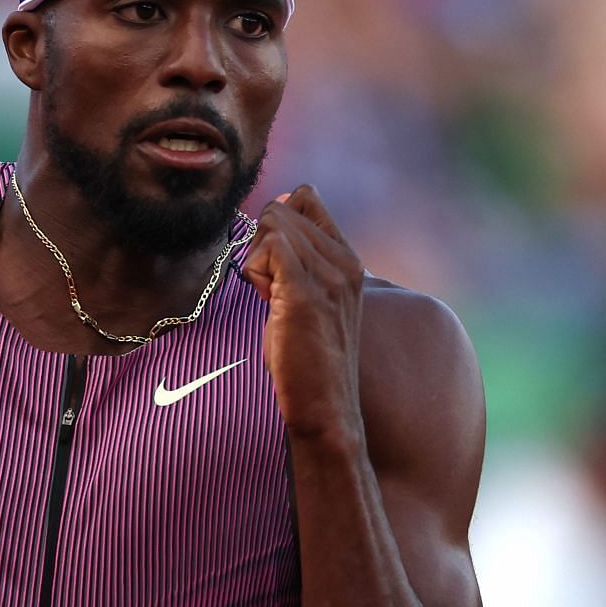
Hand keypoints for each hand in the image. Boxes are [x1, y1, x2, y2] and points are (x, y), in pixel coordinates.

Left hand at [238, 185, 365, 440]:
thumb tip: (278, 205)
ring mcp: (330, 276)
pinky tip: (268, 302)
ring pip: (272, 226)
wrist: (326, 409)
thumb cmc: (308, 361)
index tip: (276, 264)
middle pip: (281, 210)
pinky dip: (255, 272)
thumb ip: (296, 257)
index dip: (277, 223)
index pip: (307, 198)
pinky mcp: (307, 293)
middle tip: (272, 290)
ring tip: (274, 300)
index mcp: (349, 260)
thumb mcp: (307, 299)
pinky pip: (267, 249)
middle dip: (262, 244)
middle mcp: (345, 262)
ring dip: (258, 261)